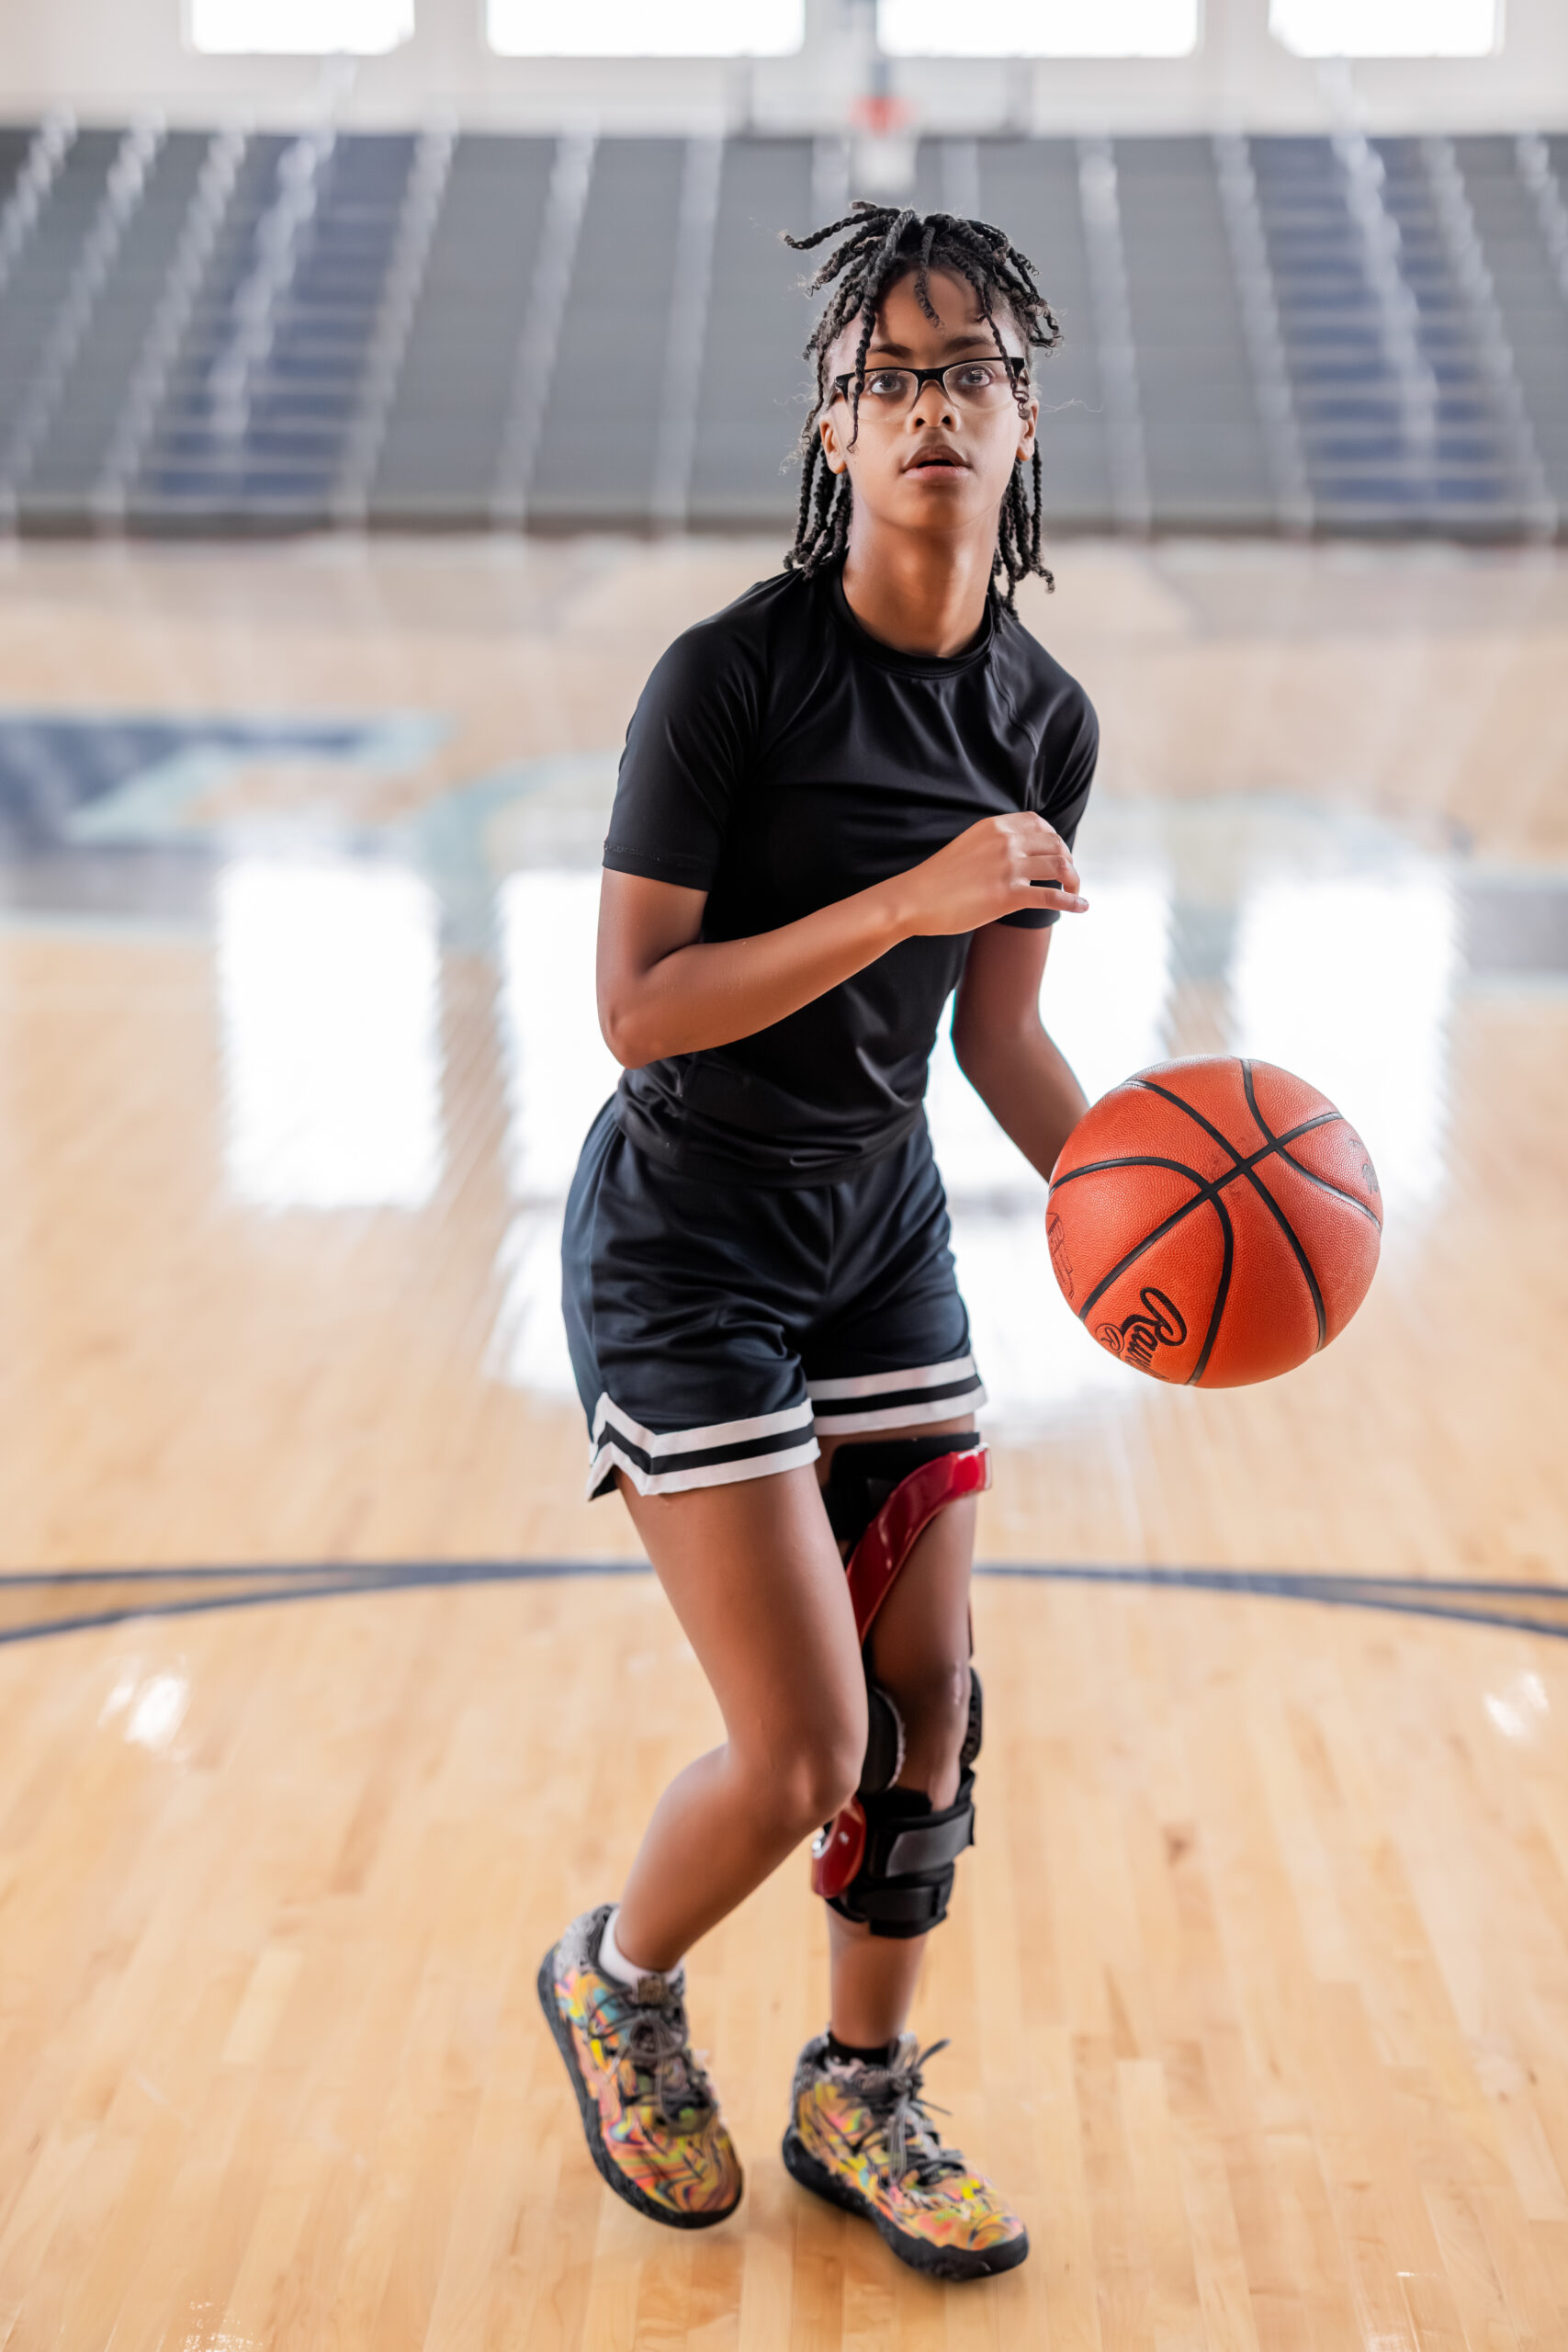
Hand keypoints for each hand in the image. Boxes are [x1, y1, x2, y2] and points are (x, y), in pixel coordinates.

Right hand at [895, 813, 1086, 937]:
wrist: (913, 899)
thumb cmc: (936, 880)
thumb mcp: (967, 846)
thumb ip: (992, 844)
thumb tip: (1014, 854)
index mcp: (994, 826)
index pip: (1039, 824)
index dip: (1055, 839)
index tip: (1058, 855)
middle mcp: (1006, 841)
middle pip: (1056, 844)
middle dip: (1069, 861)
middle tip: (1069, 878)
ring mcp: (1008, 867)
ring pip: (1060, 867)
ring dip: (1074, 880)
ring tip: (1075, 892)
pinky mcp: (1008, 895)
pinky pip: (1052, 896)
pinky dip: (1072, 902)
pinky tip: (1081, 908)